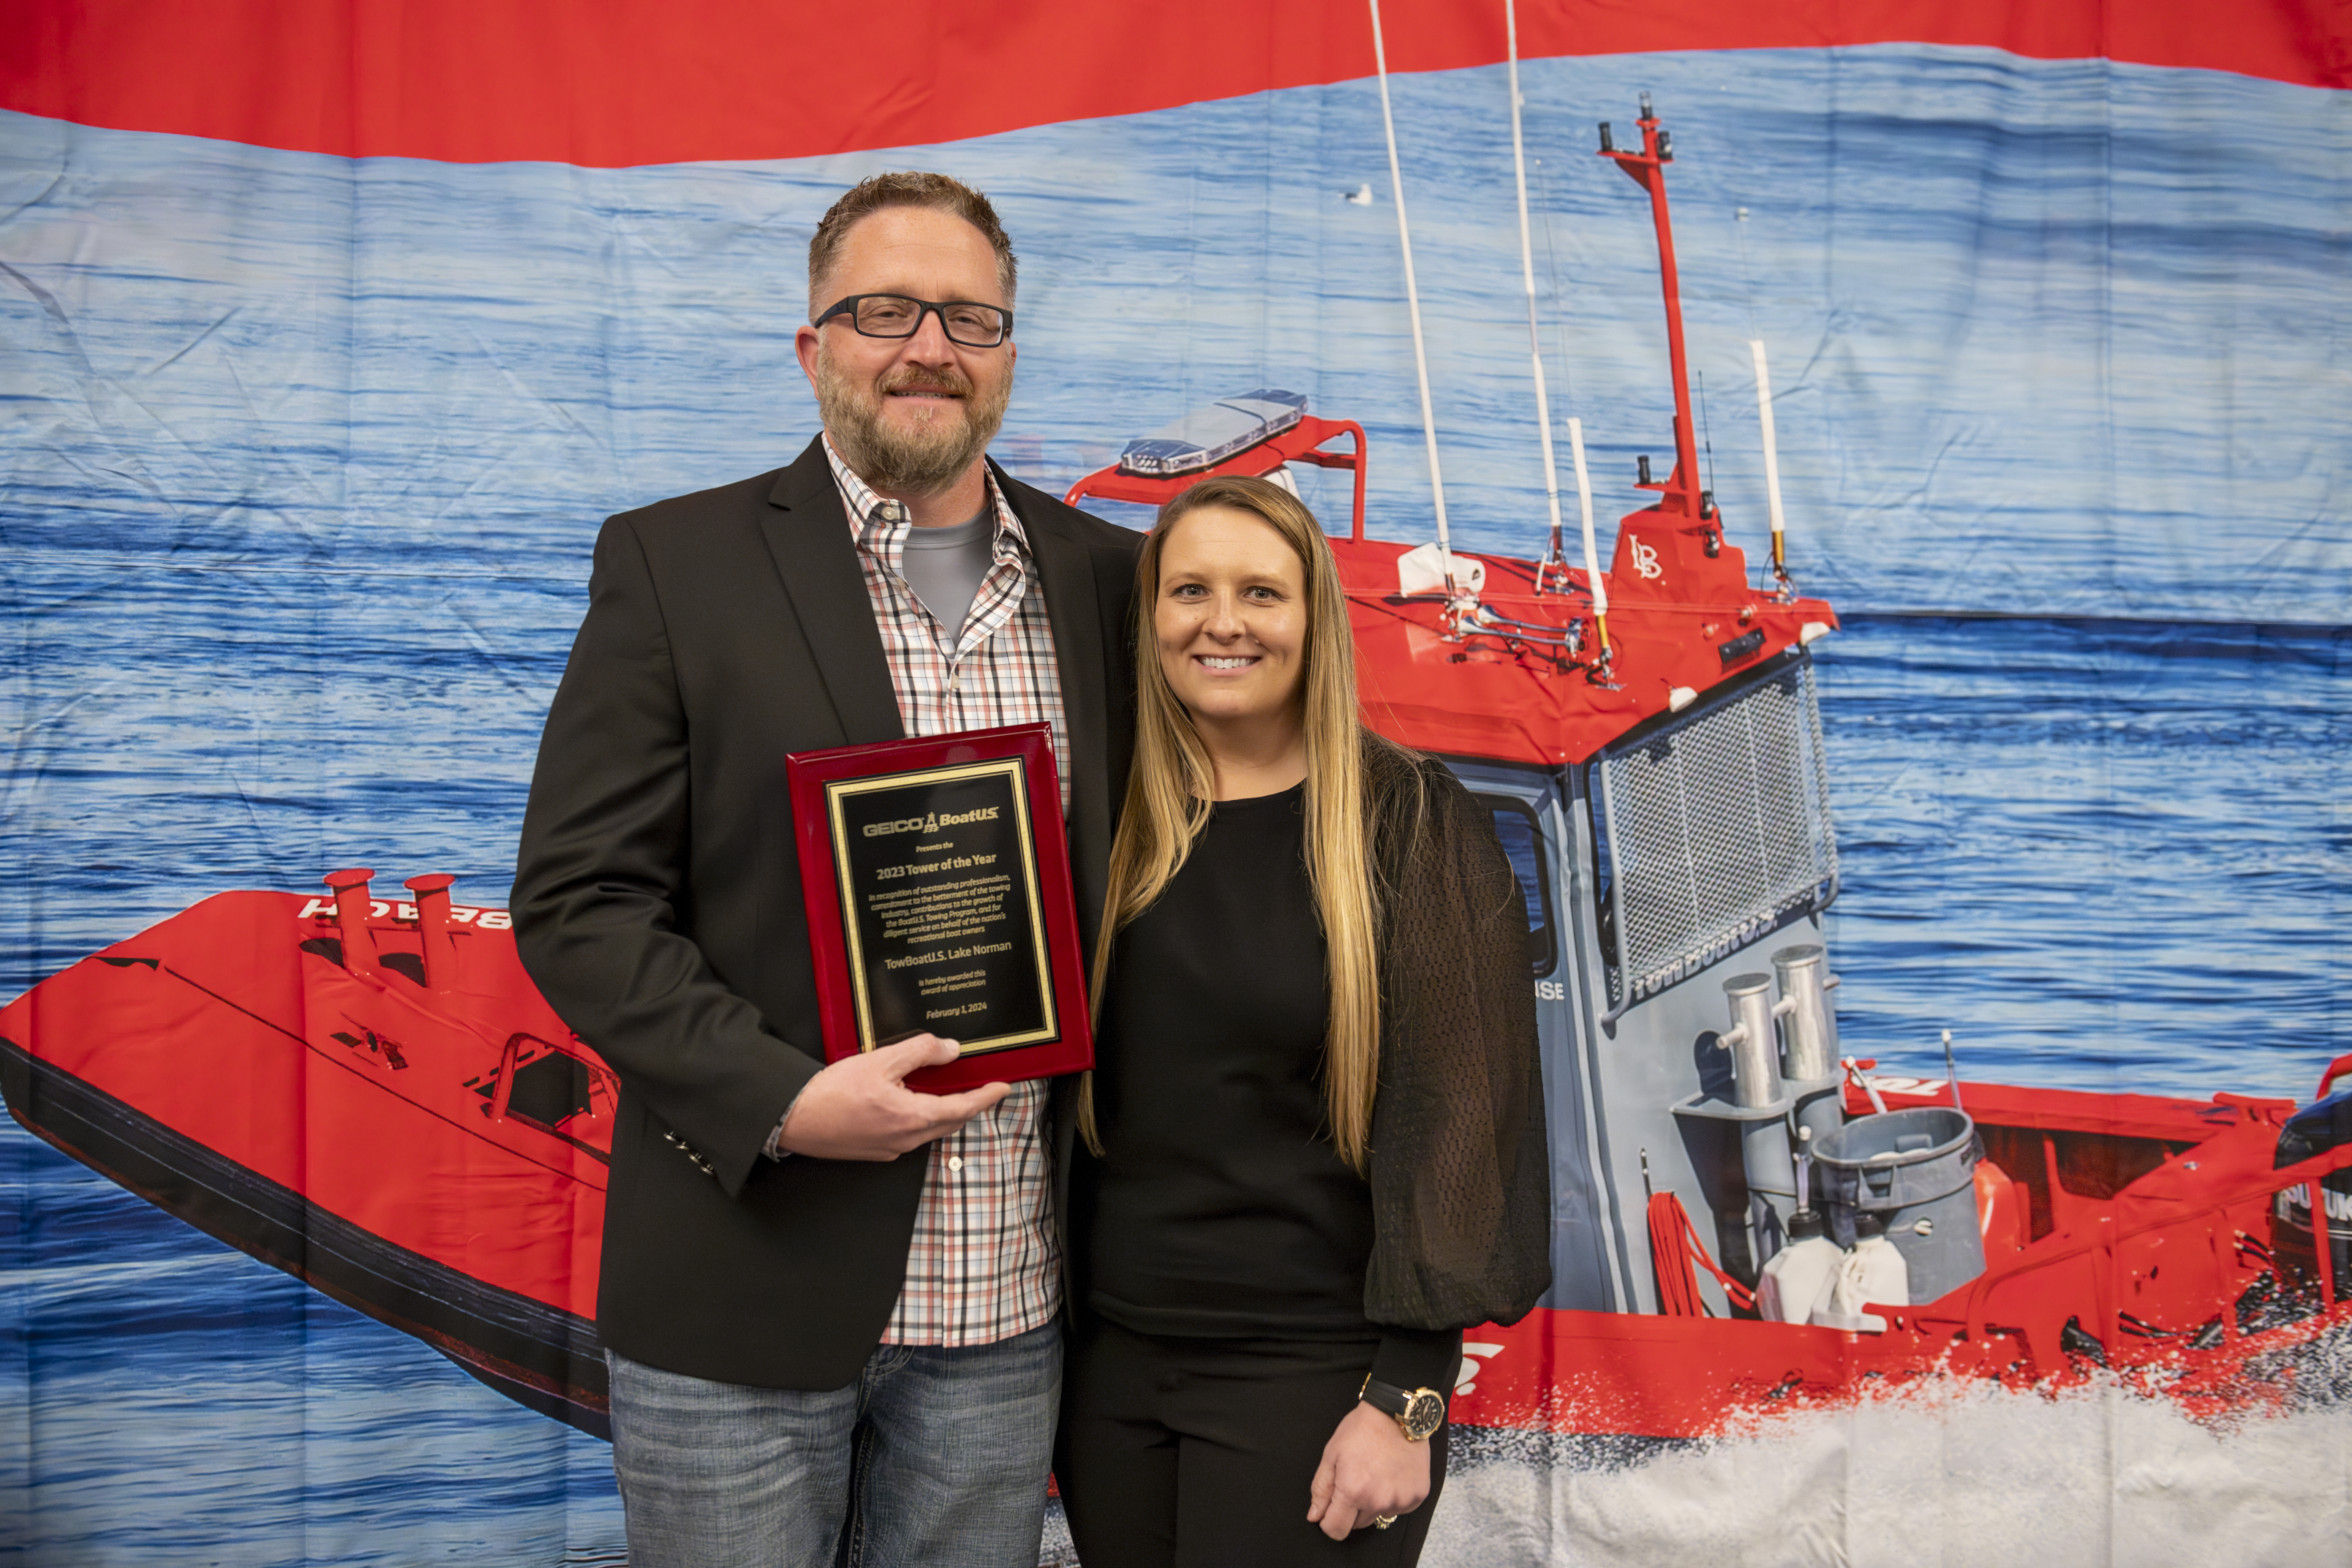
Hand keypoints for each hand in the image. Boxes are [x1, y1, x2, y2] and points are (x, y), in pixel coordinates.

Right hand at [774, 1035, 1010, 1160]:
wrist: (794, 1119)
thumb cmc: (832, 1092)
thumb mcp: (880, 1061)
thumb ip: (920, 1052)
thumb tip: (951, 1050)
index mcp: (912, 1118)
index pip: (963, 1108)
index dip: (987, 1097)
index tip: (1004, 1088)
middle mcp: (906, 1140)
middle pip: (950, 1122)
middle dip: (970, 1105)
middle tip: (983, 1089)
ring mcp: (890, 1149)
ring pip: (930, 1130)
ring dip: (944, 1111)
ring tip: (949, 1091)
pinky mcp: (876, 1151)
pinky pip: (910, 1135)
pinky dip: (921, 1118)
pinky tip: (912, 1102)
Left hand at [1306, 1398, 1432, 1539]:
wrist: (1398, 1414)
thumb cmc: (1362, 1430)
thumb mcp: (1332, 1454)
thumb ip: (1321, 1489)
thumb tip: (1315, 1516)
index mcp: (1352, 1492)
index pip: (1336, 1530)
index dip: (1329, 1522)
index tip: (1331, 1509)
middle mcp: (1378, 1502)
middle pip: (1357, 1525)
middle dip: (1352, 1509)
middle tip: (1356, 1480)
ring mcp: (1400, 1500)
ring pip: (1378, 1516)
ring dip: (1373, 1503)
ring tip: (1376, 1474)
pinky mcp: (1417, 1496)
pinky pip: (1399, 1508)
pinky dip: (1393, 1497)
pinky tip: (1392, 1474)